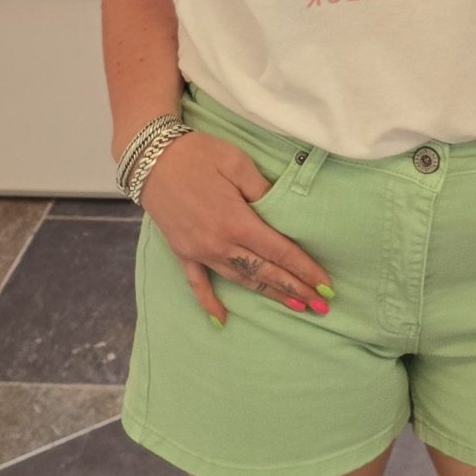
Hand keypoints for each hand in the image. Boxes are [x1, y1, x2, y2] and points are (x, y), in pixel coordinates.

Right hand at [139, 131, 334, 328]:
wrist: (150, 157)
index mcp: (236, 221)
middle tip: (322, 307)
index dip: (305, 271)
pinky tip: (221, 321)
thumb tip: (282, 213)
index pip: (280, 252)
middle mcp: (219, 243)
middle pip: (265, 272)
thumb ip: (263, 190)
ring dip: (268, 294)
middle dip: (296, 290)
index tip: (326, 288)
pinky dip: (209, 303)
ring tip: (295, 306)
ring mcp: (199, 251)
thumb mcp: (237, 163)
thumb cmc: (197, 154)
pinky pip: (197, 283)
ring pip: (240, 279)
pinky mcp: (182, 251)